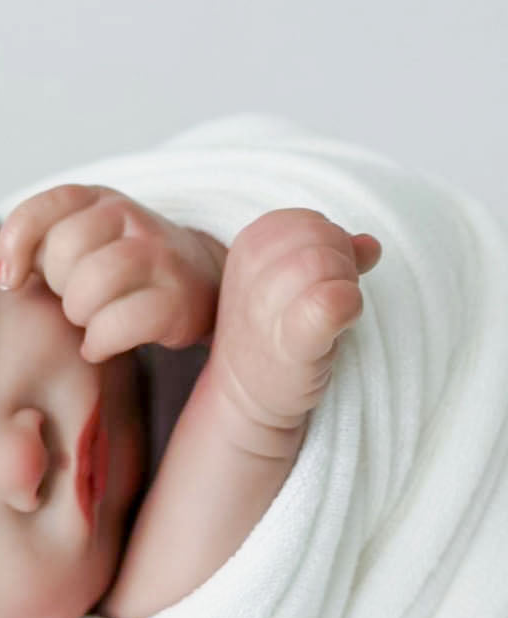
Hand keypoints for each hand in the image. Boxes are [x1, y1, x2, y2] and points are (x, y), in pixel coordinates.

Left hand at [0, 183, 225, 358]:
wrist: (201, 281)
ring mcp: (159, 255)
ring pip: (90, 285)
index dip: (15, 246)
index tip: (11, 280)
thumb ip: (41, 245)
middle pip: (63, 251)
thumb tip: (7, 277)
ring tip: (90, 322)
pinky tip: (102, 344)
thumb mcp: (83, 241)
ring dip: (80, 315)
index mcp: (99, 200)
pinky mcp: (178, 299)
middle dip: (58, 286)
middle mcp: (130, 218)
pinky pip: (118, 324)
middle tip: (77, 299)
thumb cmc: (123, 269)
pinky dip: (100, 342)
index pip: (41, 209)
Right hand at [209, 207, 382, 432]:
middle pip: (325, 237)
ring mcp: (266, 304)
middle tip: (329, 301)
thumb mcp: (291, 280)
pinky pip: (329, 302)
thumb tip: (370, 245)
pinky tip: (344, 320)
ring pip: (328, 263)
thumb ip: (330, 252)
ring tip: (330, 318)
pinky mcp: (291, 341)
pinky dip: (346, 305)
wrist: (247, 396)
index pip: (313, 221)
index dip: (332, 247)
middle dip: (342, 265)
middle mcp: (250, 266)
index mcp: (251, 242)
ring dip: (345, 287)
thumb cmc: (275, 332)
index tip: (321, 282)